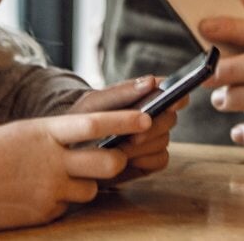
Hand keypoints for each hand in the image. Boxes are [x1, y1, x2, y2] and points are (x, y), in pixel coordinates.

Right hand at [0, 110, 150, 234]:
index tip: (149, 116)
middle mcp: (52, 159)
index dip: (125, 120)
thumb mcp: (10, 132)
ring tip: (61, 182)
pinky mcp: (42, 213)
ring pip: (92, 190)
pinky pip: (67, 208)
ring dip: (86, 187)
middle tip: (116, 161)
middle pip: (108, 163)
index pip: (96, 123)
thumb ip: (41, 135)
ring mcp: (49, 189)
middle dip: (117, 163)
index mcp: (44, 131)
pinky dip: (61, 204)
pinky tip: (37, 198)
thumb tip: (58, 139)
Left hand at [68, 76, 185, 177]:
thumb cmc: (82, 120)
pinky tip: (129, 161)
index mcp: (143, 95)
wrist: (67, 150)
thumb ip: (122, 92)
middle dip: (153, 128)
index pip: (171, 90)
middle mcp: (153, 116)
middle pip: (170, 119)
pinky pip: (161, 160)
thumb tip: (151, 81)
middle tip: (133, 137)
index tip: (171, 102)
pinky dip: (146, 161)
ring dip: (144, 147)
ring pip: (164, 141)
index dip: (177, 95)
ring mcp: (153, 138)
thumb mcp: (95, 103)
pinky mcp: (150, 160)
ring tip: (121, 150)